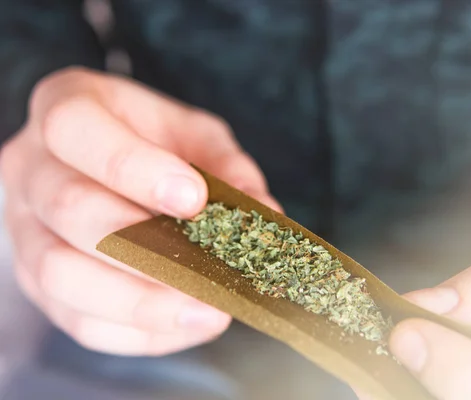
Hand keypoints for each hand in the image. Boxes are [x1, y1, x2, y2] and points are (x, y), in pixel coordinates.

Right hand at [0, 66, 280, 355]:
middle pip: (70, 210)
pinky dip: (133, 331)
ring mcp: (25, 228)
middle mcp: (32, 167)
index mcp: (67, 107)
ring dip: (140, 303)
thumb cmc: (159, 143)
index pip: (75, 128)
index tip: (192, 199)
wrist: (115, 160)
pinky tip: (183, 326)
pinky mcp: (36, 279)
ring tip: (206, 312)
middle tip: (210, 273)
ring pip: (61, 275)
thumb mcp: (198, 135)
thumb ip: (227, 167)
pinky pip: (75, 318)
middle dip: (145, 248)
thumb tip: (264, 214)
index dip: (132, 166)